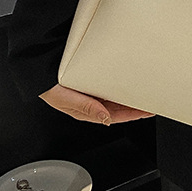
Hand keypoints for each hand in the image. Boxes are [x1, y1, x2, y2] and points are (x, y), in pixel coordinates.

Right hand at [39, 84, 154, 125]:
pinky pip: (110, 85)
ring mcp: (93, 93)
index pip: (116, 116)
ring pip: (117, 97)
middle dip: (136, 105)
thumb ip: (86, 107)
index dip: (133, 114)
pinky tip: (129, 80)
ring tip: (145, 90)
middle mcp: (93, 103)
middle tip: (153, 99)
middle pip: (120, 107)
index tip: (147, 110)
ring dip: (130, 94)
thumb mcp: (66, 99)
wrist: (39, 72)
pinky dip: (121, 84)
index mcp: (88, 112)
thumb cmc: (48, 88)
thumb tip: (105, 118)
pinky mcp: (92, 82)